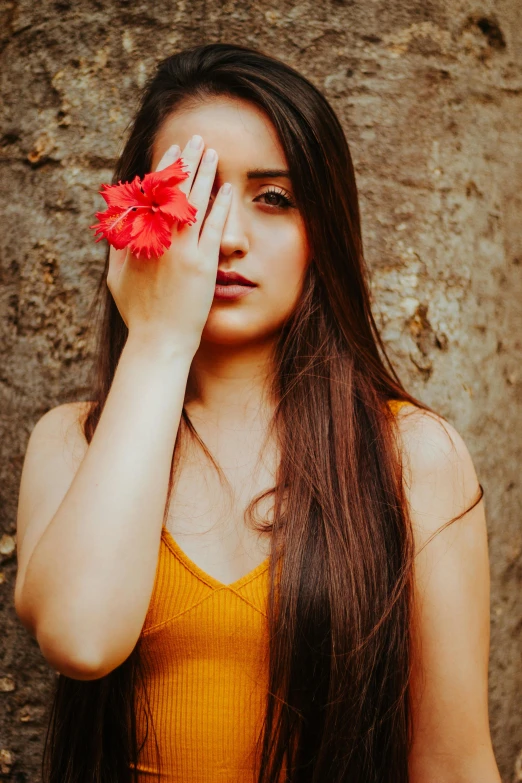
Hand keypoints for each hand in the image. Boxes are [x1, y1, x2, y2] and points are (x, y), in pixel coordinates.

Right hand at [106, 135, 230, 358]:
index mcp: (136, 239)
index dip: (163, 169)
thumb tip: (119, 221)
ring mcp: (181, 251)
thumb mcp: (117, 276)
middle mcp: (157, 239)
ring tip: (213, 154)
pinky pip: (213, 228)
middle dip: (186, 161)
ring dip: (205, 174)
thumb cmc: (138, 312)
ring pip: (194, 203)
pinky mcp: (202, 264)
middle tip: (197, 139)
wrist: (159, 341)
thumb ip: (119, 246)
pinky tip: (226, 190)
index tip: (172, 151)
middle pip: (174, 190)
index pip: (150, 192)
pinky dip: (220, 206)